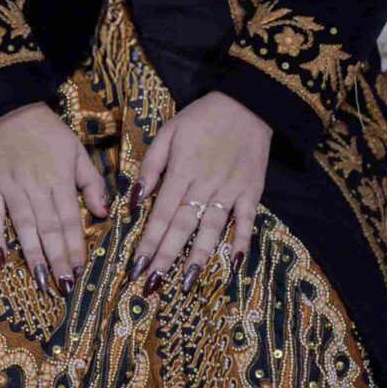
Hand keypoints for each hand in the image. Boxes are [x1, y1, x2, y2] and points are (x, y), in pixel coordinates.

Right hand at [0, 99, 109, 289]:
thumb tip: (105, 213)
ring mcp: (9, 187)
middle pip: (49, 228)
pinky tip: (1, 259)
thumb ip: (91, 182)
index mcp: (59, 178)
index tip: (81, 272)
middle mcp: (35, 186)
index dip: (76, 248)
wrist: (6, 107)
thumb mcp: (76, 150)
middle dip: (58, 260)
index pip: (70, 220)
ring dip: (32, 255)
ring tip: (40, 282)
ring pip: (23, 226)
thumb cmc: (46, 131)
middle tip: (64, 288)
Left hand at [130, 90, 269, 286]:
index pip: (161, 213)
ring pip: (212, 228)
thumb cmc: (201, 119)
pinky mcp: (252, 191)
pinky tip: (234, 263)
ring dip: (199, 256)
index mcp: (181, 171)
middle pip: (182, 226)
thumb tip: (134, 200)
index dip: (148, 241)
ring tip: (187, 282)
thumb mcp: (168, 132)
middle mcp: (205, 184)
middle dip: (166, 257)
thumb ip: (150, 166)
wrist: (246, 104)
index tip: (136, 265)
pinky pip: (247, 220)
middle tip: (153, 284)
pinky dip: (242, 241)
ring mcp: (231, 190)